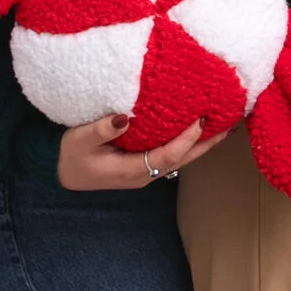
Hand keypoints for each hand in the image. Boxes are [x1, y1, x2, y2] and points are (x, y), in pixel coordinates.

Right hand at [57, 112, 228, 191]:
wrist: (60, 174)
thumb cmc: (70, 156)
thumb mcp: (80, 140)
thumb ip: (102, 129)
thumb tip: (125, 116)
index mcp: (133, 170)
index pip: (169, 154)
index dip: (187, 138)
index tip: (201, 119)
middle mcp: (145, 174)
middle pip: (184, 159)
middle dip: (207, 143)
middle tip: (229, 124)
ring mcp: (146, 172)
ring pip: (181, 159)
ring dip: (201, 144)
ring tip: (222, 127)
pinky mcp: (143, 166)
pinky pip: (172, 155)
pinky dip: (188, 143)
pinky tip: (196, 131)